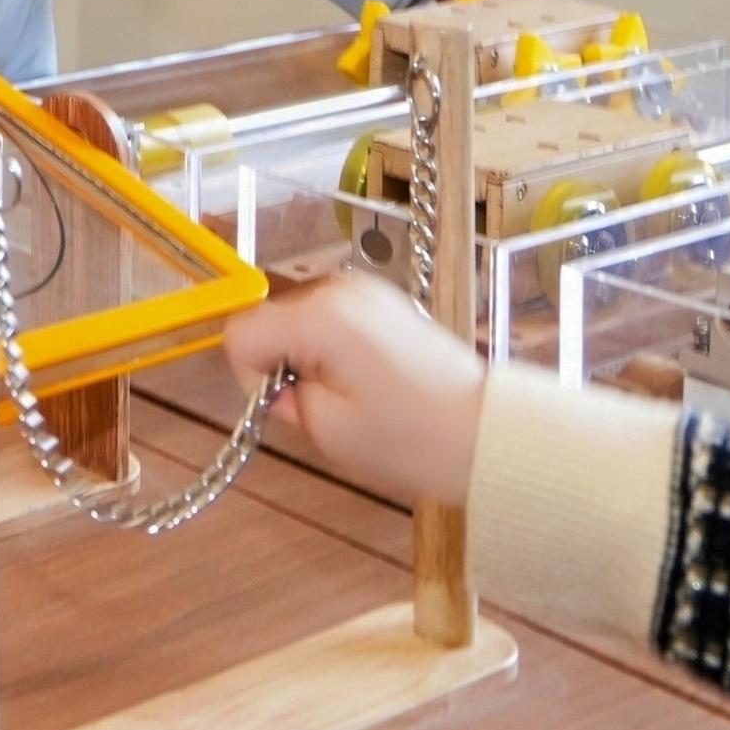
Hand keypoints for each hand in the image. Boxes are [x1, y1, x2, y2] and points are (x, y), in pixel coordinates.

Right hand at [221, 269, 484, 511]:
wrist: (488, 435)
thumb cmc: (415, 440)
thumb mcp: (328, 431)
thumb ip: (281, 399)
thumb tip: (274, 383)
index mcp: (321, 317)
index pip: (241, 333)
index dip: (253, 378)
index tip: (291, 406)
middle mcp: (341, 290)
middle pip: (272, 322)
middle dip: (286, 367)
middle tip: (331, 407)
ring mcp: (367, 292)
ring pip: (301, 323)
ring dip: (312, 359)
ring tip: (357, 396)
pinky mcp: (385, 303)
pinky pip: (333, 322)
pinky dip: (338, 350)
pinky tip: (371, 381)